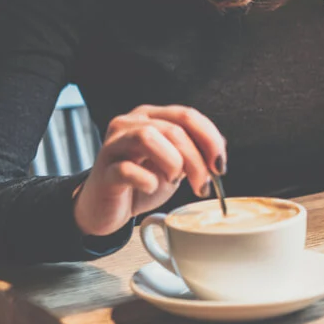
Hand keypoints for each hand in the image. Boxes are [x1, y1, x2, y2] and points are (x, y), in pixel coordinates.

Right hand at [73, 105, 226, 236]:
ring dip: (172, 162)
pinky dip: (147, 180)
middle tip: (204, 185)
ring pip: (148, 137)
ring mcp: (113, 145)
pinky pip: (127, 169)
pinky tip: (150, 187)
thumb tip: (219, 149)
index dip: (210, 139)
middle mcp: (129, 123)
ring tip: (173, 180)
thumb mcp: (174, 164)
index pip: (187, 115)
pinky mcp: (103, 171)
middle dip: (196, 159)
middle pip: (173, 129)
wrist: (105, 208)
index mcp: (150, 116)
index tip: (220, 166)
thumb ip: (193, 151)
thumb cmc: (141, 182)